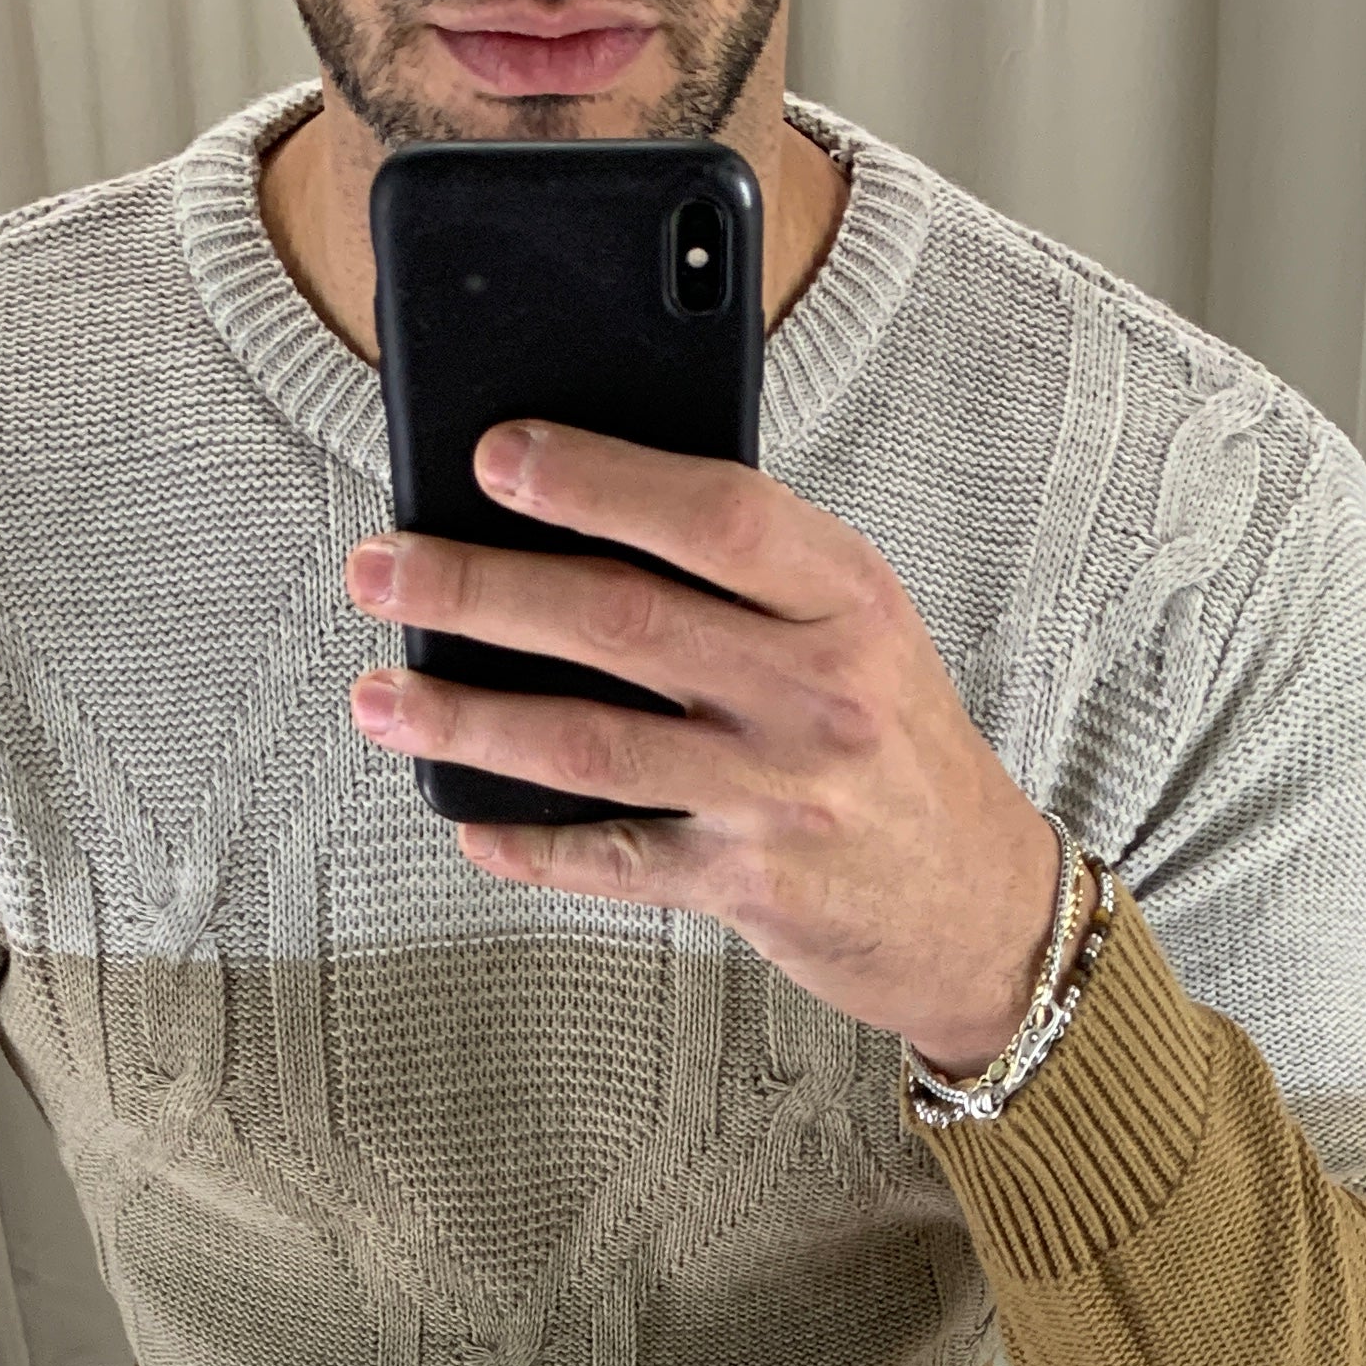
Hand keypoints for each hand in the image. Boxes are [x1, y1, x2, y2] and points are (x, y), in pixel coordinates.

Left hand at [345, 425, 1063, 1079]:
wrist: (984, 910)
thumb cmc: (899, 751)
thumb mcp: (861, 634)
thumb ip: (754, 580)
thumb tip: (579, 523)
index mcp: (848, 598)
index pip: (712, 513)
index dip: (594, 479)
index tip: (494, 455)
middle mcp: (818, 691)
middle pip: (621, 620)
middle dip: (481, 587)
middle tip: (382, 567)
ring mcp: (781, 793)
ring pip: (592, 741)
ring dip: (469, 714)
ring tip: (382, 693)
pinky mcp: (751, 886)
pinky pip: (614, 860)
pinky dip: (530, 845)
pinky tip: (465, 818)